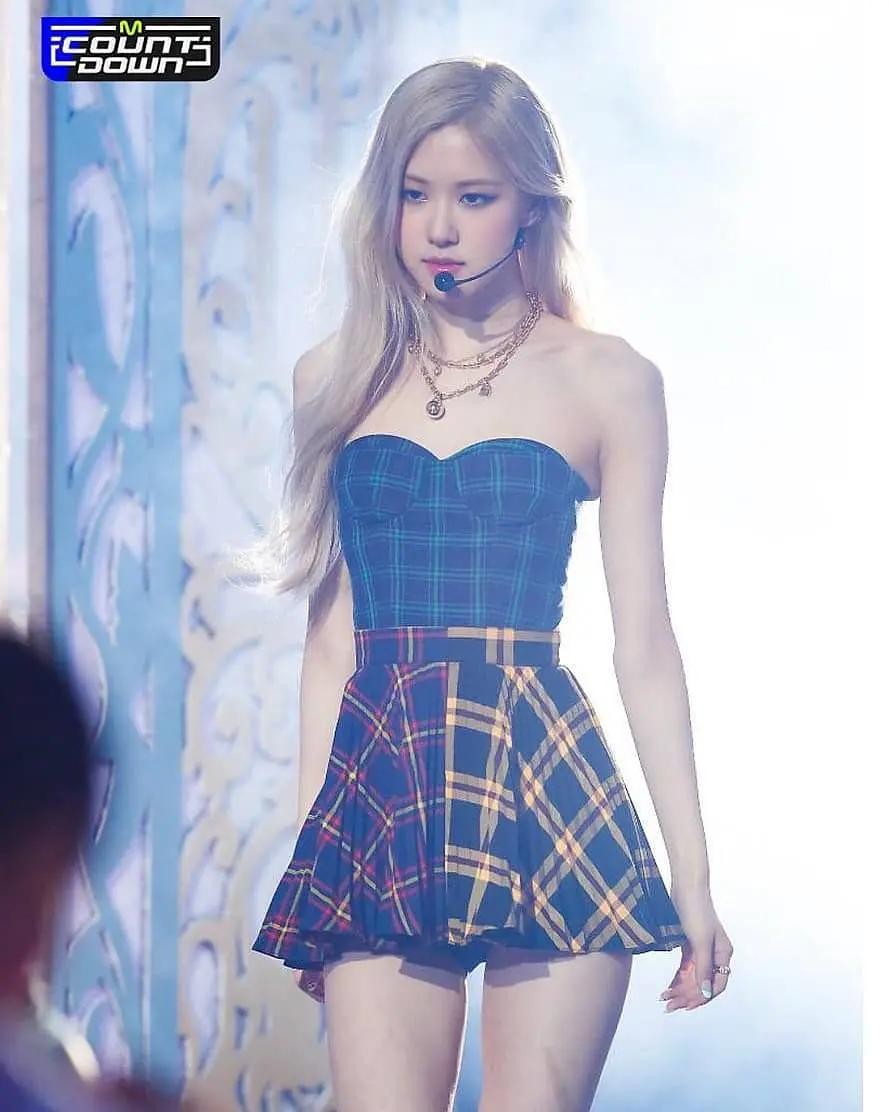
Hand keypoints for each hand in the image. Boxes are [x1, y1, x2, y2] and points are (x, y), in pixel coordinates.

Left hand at [660, 883, 732, 1011]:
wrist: (685, 886)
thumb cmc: (695, 911)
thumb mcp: (700, 941)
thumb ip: (703, 968)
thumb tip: (705, 993)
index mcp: (723, 954)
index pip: (717, 984)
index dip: (702, 997)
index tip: (686, 1006)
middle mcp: (715, 955)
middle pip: (703, 983)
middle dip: (687, 996)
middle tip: (669, 1006)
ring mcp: (702, 950)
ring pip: (693, 978)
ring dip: (680, 990)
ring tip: (664, 999)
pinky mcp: (689, 945)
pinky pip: (685, 969)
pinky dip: (677, 979)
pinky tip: (667, 988)